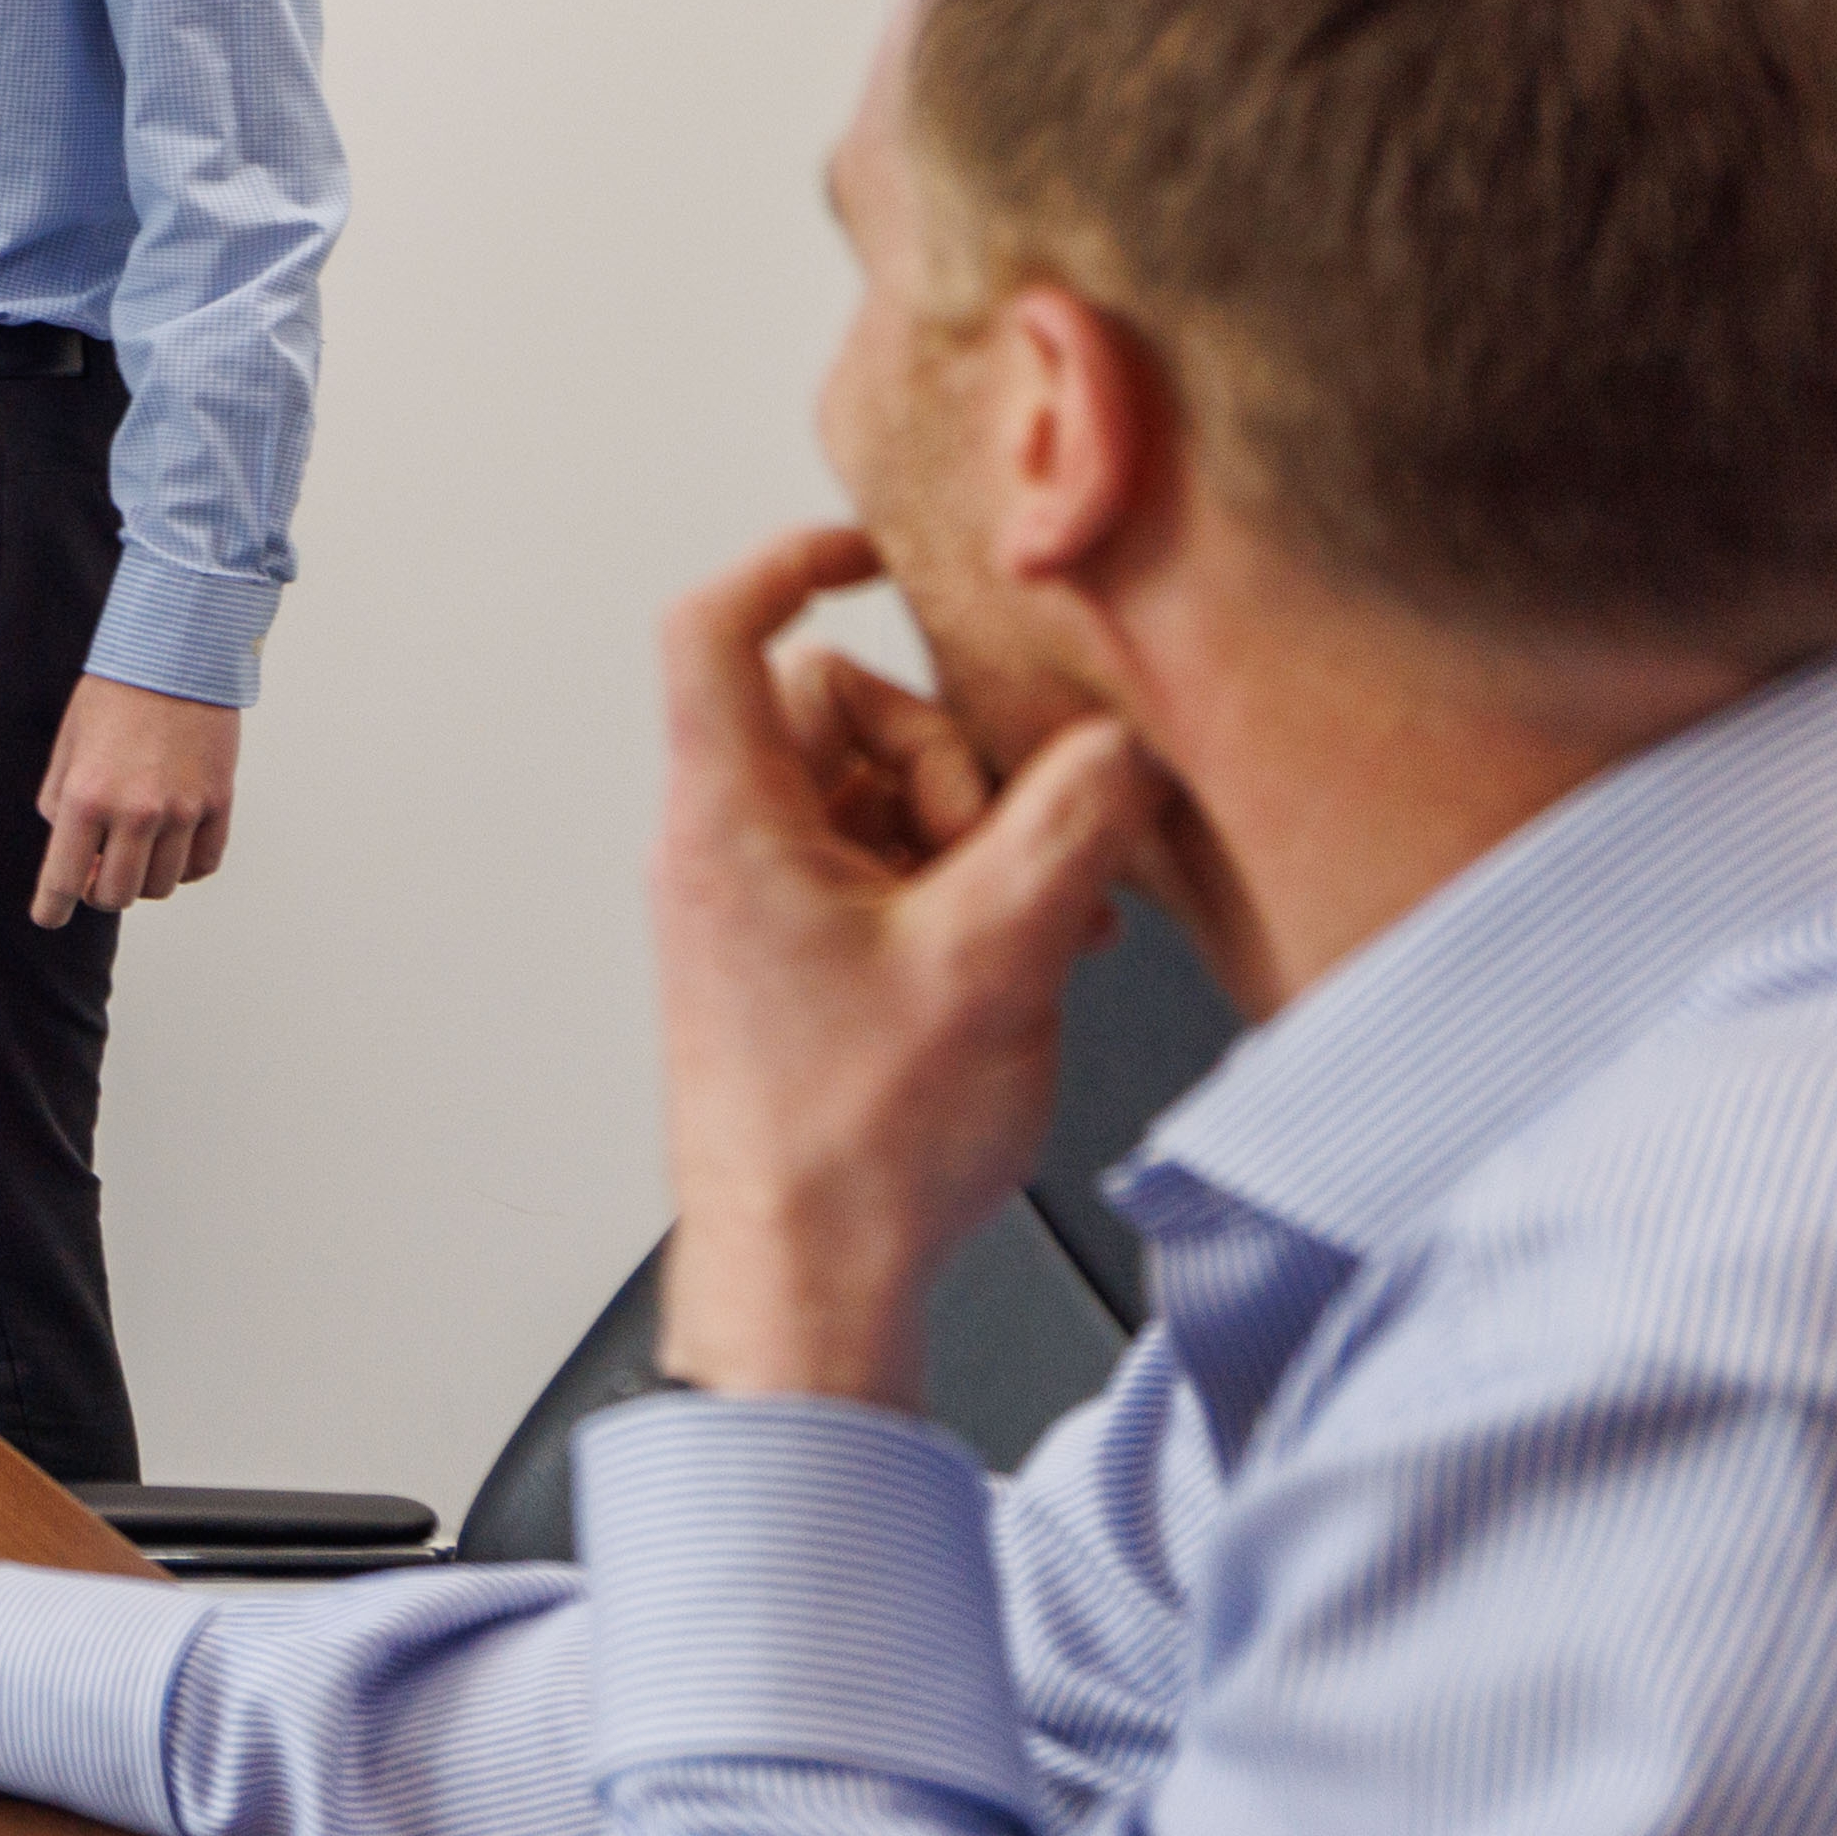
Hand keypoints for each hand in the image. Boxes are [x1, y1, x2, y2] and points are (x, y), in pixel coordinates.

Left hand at [31, 674, 242, 924]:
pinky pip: (203, 865)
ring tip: (134, 851)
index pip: (63, 878)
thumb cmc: (115, 694)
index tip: (50, 917)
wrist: (176, 655)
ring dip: (142, 879)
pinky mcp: (218, 804)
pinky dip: (185, 867)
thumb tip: (69, 845)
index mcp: (86, 797)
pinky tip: (171, 847)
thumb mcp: (67, 747)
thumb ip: (58, 801)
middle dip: (98, 892)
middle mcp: (135, 813)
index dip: (52, 907)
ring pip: (161, 886)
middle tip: (94, 872)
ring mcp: (182, 811)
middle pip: (116, 895)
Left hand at [643, 526, 1154, 1402]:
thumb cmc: (853, 1150)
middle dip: (951, 758)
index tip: (872, 553)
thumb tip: (1123, 747)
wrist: (809, 1282)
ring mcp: (766, 907)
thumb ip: (1070, 828)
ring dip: (980, 832)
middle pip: (840, 709)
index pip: (713, 632)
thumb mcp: (997, 960)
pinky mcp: (807, 959)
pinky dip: (967, 886)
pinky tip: (1037, 953)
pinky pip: (892, 869)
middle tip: (1009, 857)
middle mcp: (729, 852)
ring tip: (1039, 925)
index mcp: (729, 825)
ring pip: (883, 792)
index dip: (787, 564)